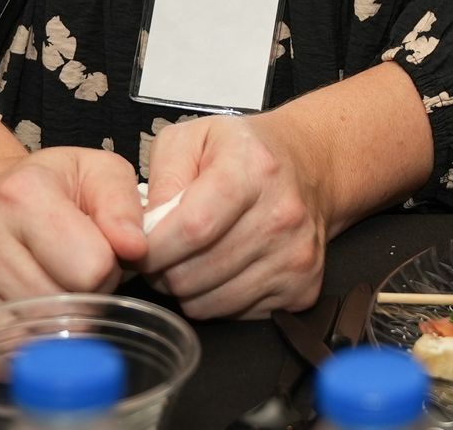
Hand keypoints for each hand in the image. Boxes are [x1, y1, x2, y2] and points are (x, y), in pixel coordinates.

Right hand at [0, 146, 146, 345]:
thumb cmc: (52, 190)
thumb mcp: (99, 174)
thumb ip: (124, 206)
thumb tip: (136, 248)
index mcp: (21, 194)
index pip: (93, 268)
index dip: (106, 266)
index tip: (95, 249)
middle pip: (63, 309)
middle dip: (82, 297)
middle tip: (69, 271)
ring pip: (34, 339)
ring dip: (54, 322)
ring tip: (47, 285)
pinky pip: (1, 359)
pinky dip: (22, 344)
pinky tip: (20, 309)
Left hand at [139, 111, 326, 318]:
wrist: (311, 164)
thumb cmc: (244, 152)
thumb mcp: (192, 137)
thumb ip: (162, 176)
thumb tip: (145, 230)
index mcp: (253, 169)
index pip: (192, 228)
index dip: (154, 247)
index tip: (140, 245)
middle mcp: (283, 214)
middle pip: (193, 274)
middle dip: (165, 269)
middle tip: (168, 250)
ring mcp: (296, 255)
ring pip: (208, 304)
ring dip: (189, 288)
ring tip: (196, 256)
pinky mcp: (303, 287)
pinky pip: (234, 315)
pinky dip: (218, 299)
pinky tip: (225, 267)